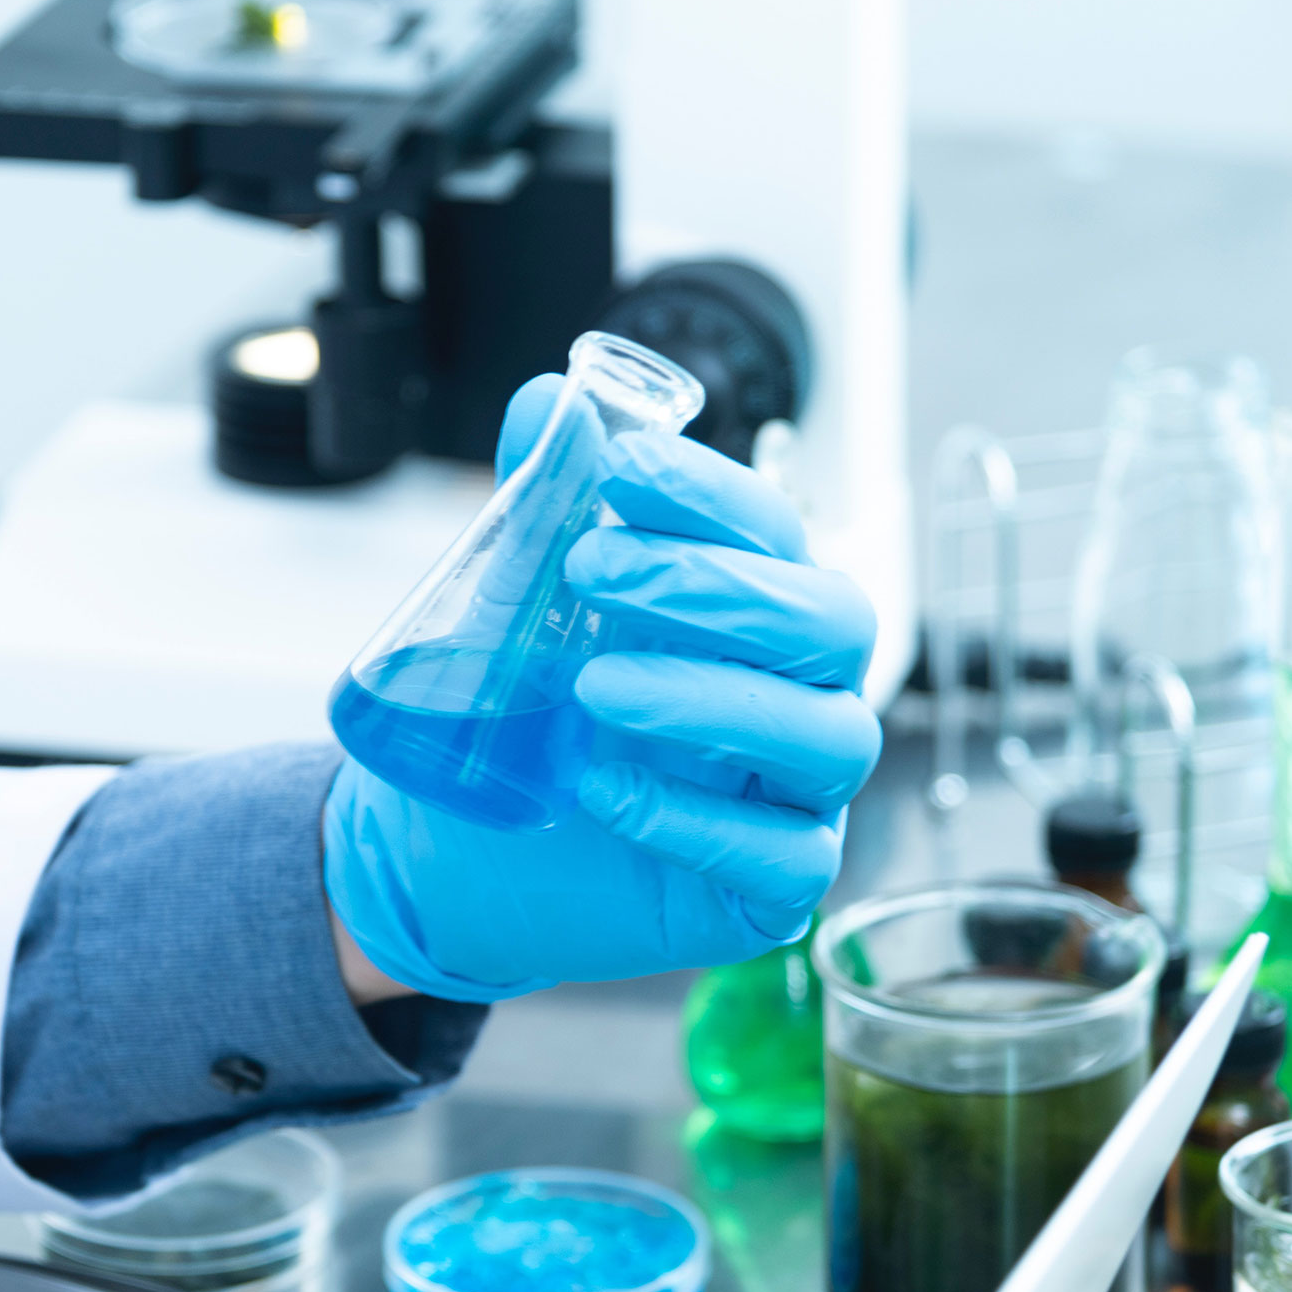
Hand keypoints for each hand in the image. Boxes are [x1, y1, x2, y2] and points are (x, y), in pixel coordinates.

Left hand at [323, 374, 882, 1002]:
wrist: (457, 855)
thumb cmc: (522, 721)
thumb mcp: (513, 608)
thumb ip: (539, 505)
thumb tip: (547, 401)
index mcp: (754, 610)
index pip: (776, 531)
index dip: (709, 493)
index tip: (619, 467)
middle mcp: (798, 693)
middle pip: (834, 622)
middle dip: (714, 586)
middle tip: (589, 573)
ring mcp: (797, 796)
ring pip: (827, 736)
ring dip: (711, 699)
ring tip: (592, 688)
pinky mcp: (772, 891)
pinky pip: (784, 857)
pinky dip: (695, 819)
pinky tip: (603, 791)